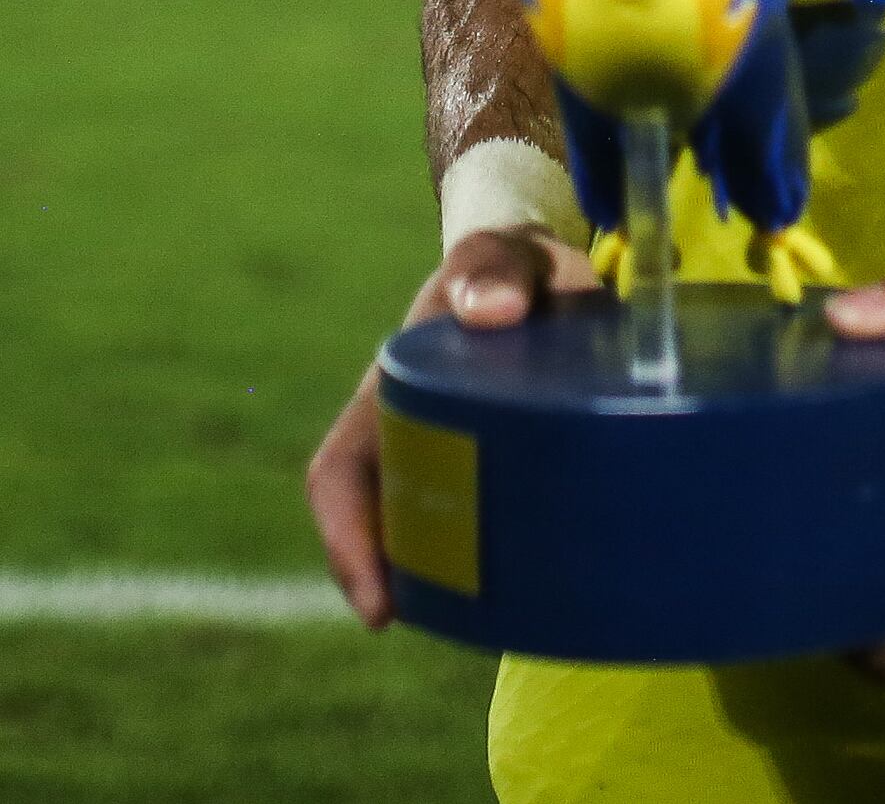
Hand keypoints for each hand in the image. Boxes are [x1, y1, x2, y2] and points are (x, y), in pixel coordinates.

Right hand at [301, 223, 603, 624]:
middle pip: (377, 525)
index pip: (342, 476)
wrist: (543, 270)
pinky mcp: (489, 474)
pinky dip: (481, 572)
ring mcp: (441, 457)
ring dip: (437, 585)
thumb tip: (492, 312)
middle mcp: (401, 434)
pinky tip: (526, 598)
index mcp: (389, 390)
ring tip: (486, 622)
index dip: (347, 545)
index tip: (378, 611)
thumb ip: (496, 265)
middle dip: (392, 582)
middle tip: (448, 628)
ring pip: (421, 539)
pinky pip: (470, 534)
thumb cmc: (519, 268)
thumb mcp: (507, 255)